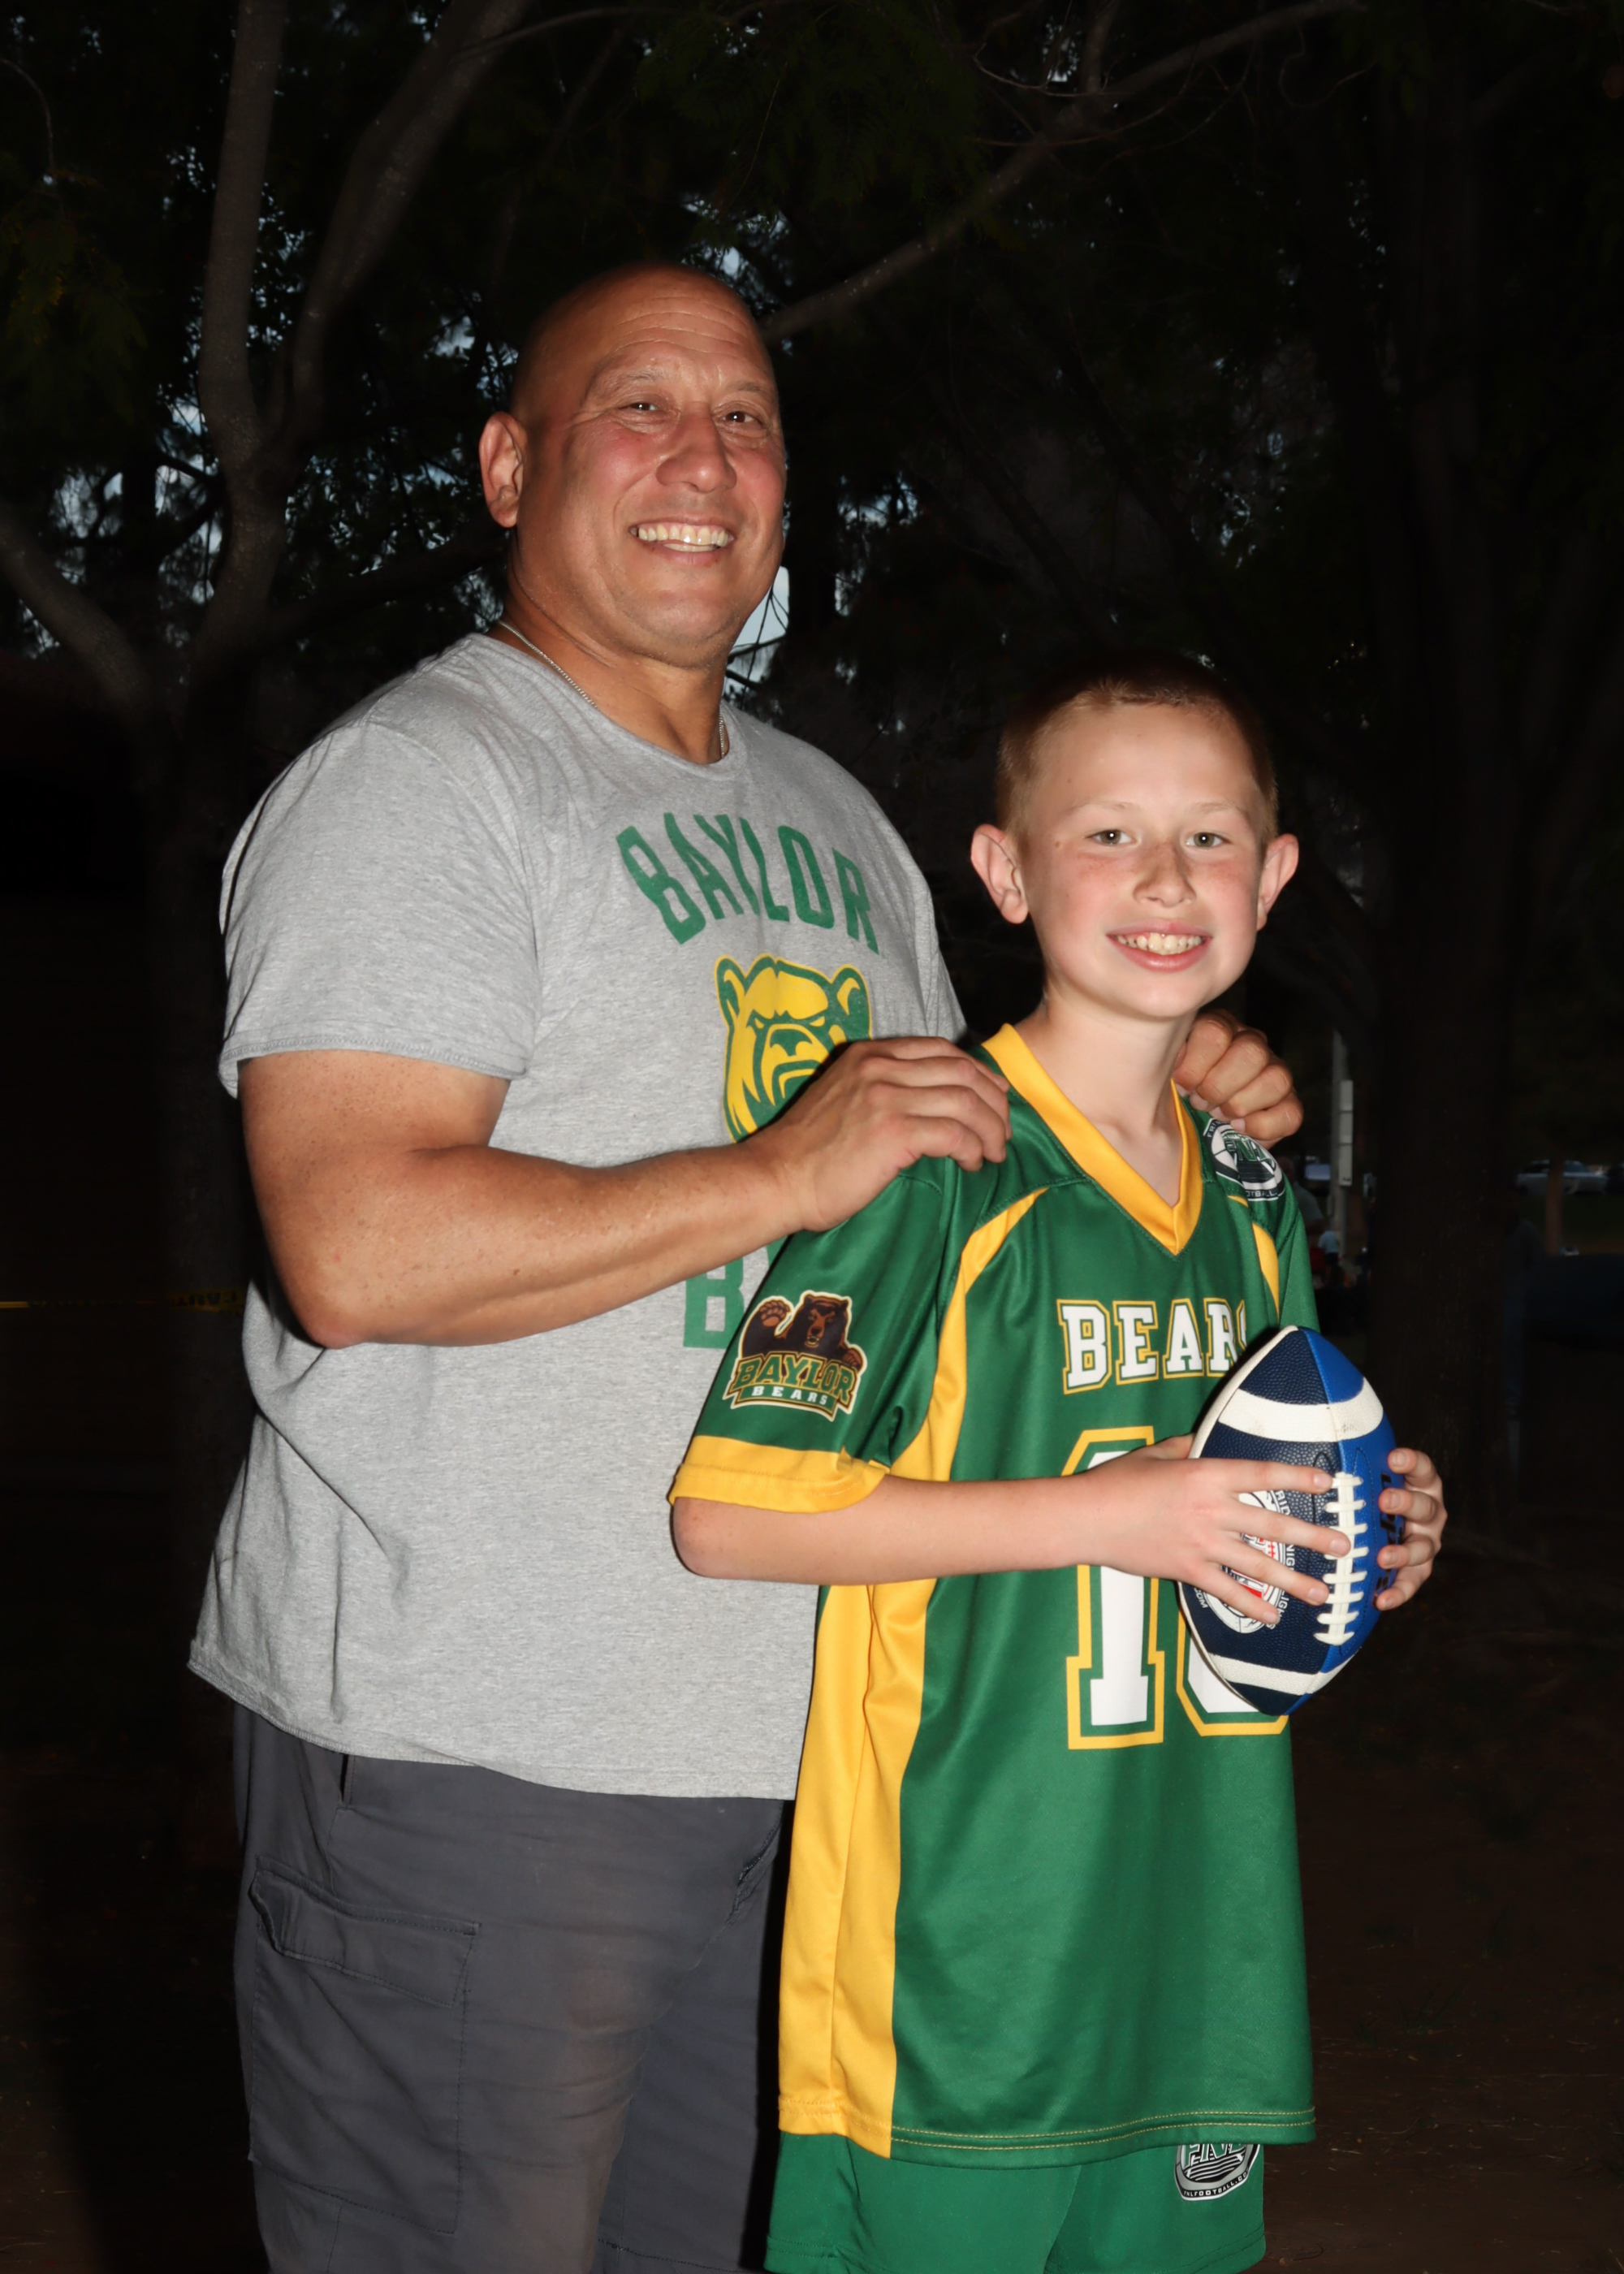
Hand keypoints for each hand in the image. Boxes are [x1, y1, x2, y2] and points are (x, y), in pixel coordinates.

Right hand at [752, 1037, 1010, 1232]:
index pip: (942, 1050)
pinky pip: (954, 1132)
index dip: (978, 1073)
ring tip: (995, 1152)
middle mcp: (880, 1067)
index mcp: (870, 1055)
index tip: (995, 1098)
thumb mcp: (846, 1099)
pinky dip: (973, 1149)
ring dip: (991, 1129)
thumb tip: (935, 1104)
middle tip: (1003, 1132)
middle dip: (994, 1102)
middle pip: (962, 1071)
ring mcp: (886, 1096)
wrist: (777, 1178)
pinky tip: (972, 1164)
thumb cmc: (811, 1153)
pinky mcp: (893, 1130)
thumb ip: (884, 1089)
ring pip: (966, 1101)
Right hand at [1072, 1435, 1344, 1625]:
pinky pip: (1227, 1591)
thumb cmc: (1116, 1481)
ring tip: (1324, 1592)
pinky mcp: (1186, 1570)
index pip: (1262, 1475)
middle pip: (1272, 1523)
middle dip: (1313, 1536)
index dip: (1298, 1480)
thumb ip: (1185, 1448)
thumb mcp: (1154, 1454)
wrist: (1085, 1518)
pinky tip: (1273, 1615)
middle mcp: (1211, 1510)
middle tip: (1344, 1546)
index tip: (1328, 1487)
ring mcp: (1201, 1543)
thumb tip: (1204, 1440)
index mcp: (1205, 1474)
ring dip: (1295, 1579)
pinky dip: (1252, 1605)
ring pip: (1258, 1563)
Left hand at [1174, 1009, 1302, 1145]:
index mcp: (1217, 1028)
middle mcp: (1250, 1043)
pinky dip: (1263, 1127)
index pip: (1215, 1032)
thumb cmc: (1170, 1097)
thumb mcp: (1160, 1074)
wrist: (1184, 1133)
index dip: (1196, 1066)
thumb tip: (1173, 1071)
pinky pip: (1291, 1113)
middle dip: (1219, 1087)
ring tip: (1220, 1115)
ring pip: (1276, 1079)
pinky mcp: (1288, 1104)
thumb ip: (1163, 1061)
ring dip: (1240, 1104)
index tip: (1182, 1085)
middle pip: (1251, 1052)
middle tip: (1201, 1102)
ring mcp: (1274, 1071)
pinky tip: (1240, 1128)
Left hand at [1372, 1446, 1446, 1608]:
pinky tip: (1381, 1598)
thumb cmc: (1372, 1499)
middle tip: (1384, 1500)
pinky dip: (1398, 1592)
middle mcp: (1430, 1513)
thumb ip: (1361, 1470)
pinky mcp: (1419, 1570)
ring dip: (1403, 1552)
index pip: (1423, 1469)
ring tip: (1382, 1556)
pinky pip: (1411, 1583)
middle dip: (1406, 1504)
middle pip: (1426, 1507)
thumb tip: (1322, 1453)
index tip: (1392, 1458)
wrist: (1379, 1528)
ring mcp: (1427, 1542)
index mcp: (1422, 1486)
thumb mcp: (1371, 1481)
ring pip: (1423, 1548)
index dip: (1411, 1462)